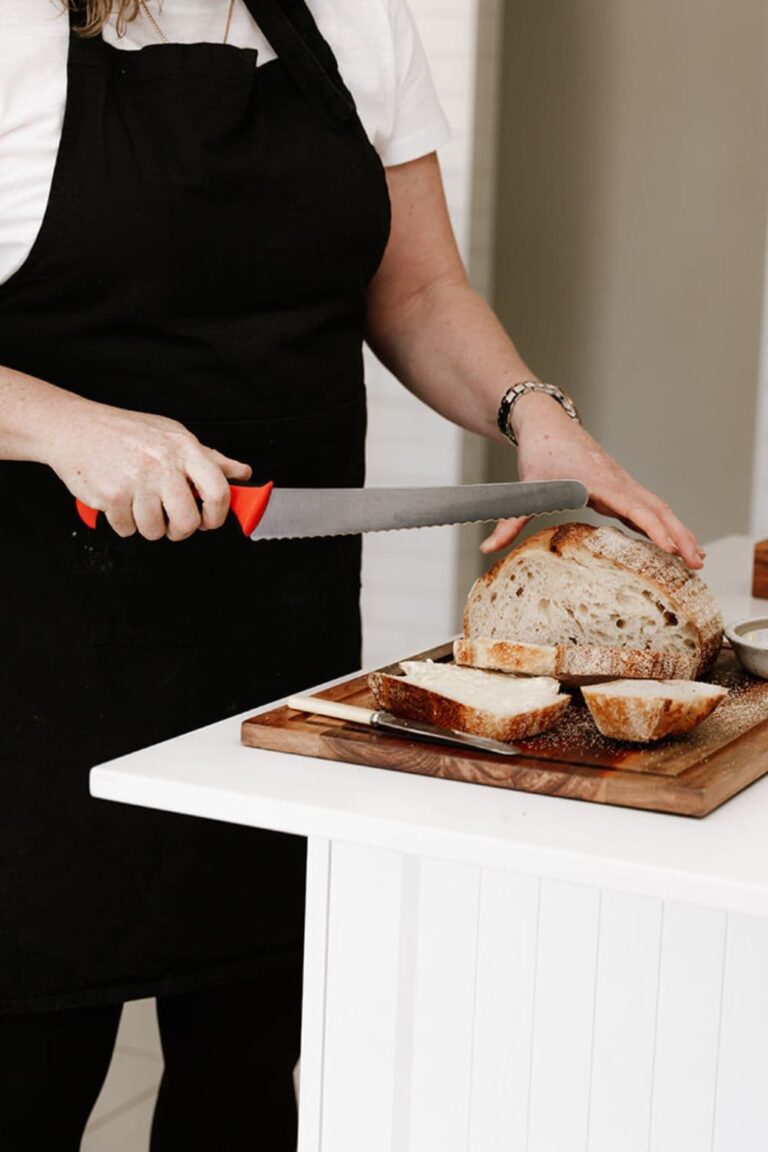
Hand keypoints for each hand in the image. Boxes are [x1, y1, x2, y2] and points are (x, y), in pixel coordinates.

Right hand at [47, 398, 251, 540]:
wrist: (75, 428)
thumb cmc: (125, 432)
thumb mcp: (173, 434)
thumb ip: (210, 458)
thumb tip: (241, 472)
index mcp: (183, 448)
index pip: (218, 491)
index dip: (218, 514)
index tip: (210, 519)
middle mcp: (162, 464)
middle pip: (188, 521)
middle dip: (181, 530)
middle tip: (173, 522)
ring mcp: (135, 481)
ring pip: (156, 531)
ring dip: (148, 525)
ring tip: (141, 504)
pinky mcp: (111, 497)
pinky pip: (127, 530)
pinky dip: (124, 522)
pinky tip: (120, 501)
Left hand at [480, 394, 704, 568]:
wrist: (547, 424)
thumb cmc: (538, 455)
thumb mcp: (525, 490)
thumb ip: (509, 522)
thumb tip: (487, 548)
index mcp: (599, 481)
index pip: (633, 507)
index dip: (653, 528)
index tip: (670, 548)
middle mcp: (618, 481)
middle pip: (657, 509)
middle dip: (679, 535)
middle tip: (697, 562)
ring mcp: (622, 483)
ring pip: (658, 507)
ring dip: (678, 531)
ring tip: (696, 559)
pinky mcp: (620, 487)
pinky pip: (648, 507)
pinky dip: (663, 524)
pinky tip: (674, 545)